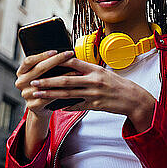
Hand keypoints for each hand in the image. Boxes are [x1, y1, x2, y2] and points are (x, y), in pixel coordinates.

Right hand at [15, 50, 80, 117]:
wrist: (40, 108)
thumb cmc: (42, 87)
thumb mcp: (39, 75)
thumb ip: (44, 65)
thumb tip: (60, 52)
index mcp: (21, 72)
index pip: (29, 60)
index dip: (42, 55)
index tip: (56, 51)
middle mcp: (21, 83)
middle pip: (39, 69)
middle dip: (57, 60)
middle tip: (69, 54)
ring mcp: (26, 94)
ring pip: (47, 82)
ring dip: (64, 75)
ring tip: (77, 70)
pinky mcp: (33, 105)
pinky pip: (51, 95)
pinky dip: (63, 90)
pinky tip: (73, 86)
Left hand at [29, 57, 156, 128]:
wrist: (133, 98)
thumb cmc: (117, 84)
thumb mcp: (103, 73)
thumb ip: (87, 70)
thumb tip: (70, 66)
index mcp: (94, 69)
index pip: (72, 62)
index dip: (56, 61)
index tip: (43, 61)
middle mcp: (93, 80)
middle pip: (66, 79)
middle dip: (47, 80)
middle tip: (33, 80)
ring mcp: (93, 93)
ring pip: (67, 93)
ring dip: (50, 94)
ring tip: (38, 93)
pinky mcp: (94, 105)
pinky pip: (76, 106)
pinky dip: (65, 106)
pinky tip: (54, 106)